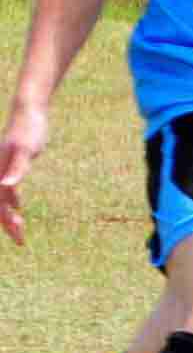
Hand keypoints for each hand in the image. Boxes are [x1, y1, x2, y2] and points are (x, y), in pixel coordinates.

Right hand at [0, 104, 41, 245]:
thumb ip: (16, 169)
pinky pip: (6, 187)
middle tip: (20, 241)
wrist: (29, 111)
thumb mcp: (25, 151)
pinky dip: (10, 198)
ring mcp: (2, 168)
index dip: (7, 223)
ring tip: (19, 228)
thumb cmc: (29, 131)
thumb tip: (6, 186)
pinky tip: (18, 205)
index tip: (19, 238)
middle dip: (7, 224)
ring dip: (8, 213)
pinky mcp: (10, 164)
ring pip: (1, 197)